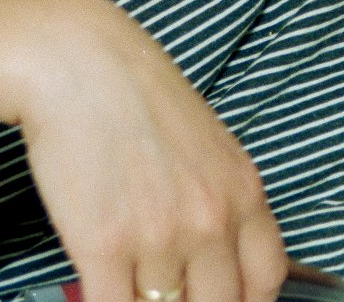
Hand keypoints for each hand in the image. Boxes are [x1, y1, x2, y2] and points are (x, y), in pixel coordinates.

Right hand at [0, 0, 287, 301]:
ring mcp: (159, 237)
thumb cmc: (139, 100)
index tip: (221, 299)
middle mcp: (210, 220)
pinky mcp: (104, 246)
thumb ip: (225, 202)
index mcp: (244, 193)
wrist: (78, 64)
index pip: (265, 282)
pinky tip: (102, 289)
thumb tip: (224, 260)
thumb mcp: (210, 146)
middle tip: (170, 294)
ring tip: (132, 284)